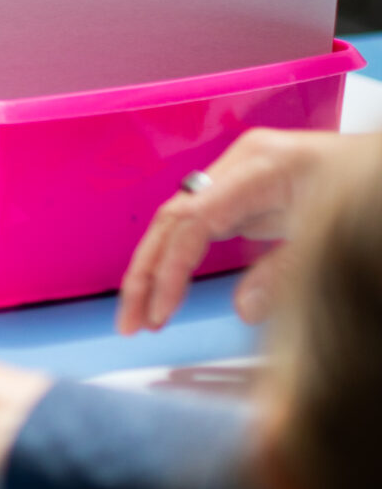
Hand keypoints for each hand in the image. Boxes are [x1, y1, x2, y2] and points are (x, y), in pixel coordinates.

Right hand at [115, 129, 363, 333]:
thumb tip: (243, 309)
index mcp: (261, 166)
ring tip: (140, 317)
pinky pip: (195, 228)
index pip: (194, 219)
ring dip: (153, 270)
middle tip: (130, 322)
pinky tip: (165, 292)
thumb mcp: (331, 235)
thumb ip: (286, 272)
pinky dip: (177, 261)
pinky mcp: (241, 194)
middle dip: (144, 272)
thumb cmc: (370, 192)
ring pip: (175, 224)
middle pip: (171, 218)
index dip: (171, 269)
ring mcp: (236, 178)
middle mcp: (238, 166)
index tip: (161, 312)